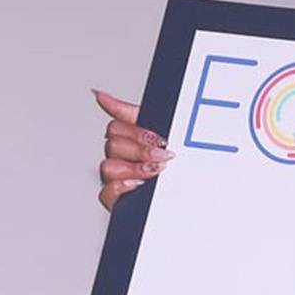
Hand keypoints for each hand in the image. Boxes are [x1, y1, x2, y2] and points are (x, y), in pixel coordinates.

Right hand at [94, 89, 168, 209]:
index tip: (158, 138)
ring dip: (135, 168)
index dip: (137, 132)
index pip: (116, 127)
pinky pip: (107, 193)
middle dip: (140, 149)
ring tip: (156, 171)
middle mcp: (121, 158)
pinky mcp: (119, 200)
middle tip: (163, 155)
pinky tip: (138, 184)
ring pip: (108, 167)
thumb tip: (99, 94)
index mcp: (130, 141)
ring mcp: (119, 179)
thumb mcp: (161, 130)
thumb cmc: (178, 161)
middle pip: (113, 145)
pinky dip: (121, 187)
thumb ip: (128, 111)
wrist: (195, 189)